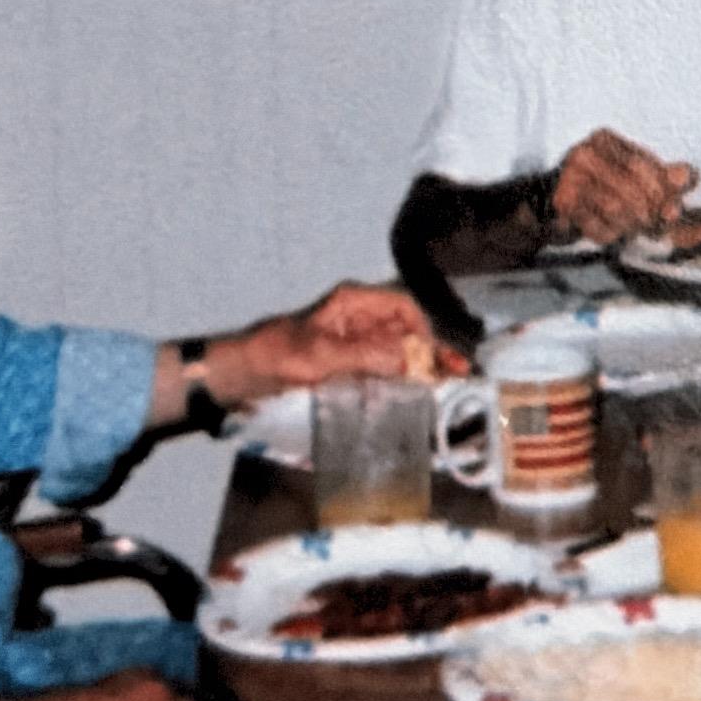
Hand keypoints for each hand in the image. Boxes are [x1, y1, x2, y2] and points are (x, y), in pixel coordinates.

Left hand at [223, 281, 434, 396]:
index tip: (436, 357)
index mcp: (352, 304)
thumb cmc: (276, 357)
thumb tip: (408, 361)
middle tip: (459, 376)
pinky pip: (384, 368)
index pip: (402, 307)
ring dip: (422, 368)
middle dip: (433, 351)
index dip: (424, 329)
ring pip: (399, 351)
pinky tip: (417, 396)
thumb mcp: (320, 356)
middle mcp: (359, 319)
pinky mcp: (349, 364)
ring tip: (446, 389)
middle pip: (407, 330)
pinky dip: (403, 380)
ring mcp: (355, 342)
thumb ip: (364, 356)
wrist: (242, 376)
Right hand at [549, 128, 696, 245]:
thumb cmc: (604, 187)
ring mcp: (568, 178)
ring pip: (614, 208)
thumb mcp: (637, 176)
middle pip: (630, 188)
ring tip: (636, 228)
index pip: (640, 165)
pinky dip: (611, 234)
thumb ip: (665, 176)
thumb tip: (688, 175)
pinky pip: (595, 225)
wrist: (555, 205)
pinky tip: (614, 233)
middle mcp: (582, 153)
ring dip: (632, 225)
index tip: (673, 209)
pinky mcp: (560, 205)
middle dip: (650, 211)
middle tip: (657, 225)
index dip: (662, 190)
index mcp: (604, 139)